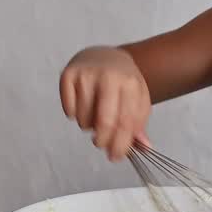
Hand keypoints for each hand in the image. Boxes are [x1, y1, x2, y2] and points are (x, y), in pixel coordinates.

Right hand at [59, 46, 151, 160]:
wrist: (103, 56)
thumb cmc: (121, 83)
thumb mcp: (136, 99)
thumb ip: (138, 124)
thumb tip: (144, 147)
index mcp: (130, 83)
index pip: (126, 122)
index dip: (120, 144)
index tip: (116, 156)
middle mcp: (108, 76)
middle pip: (105, 122)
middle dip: (103, 141)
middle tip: (101, 144)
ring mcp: (86, 75)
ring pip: (84, 119)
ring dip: (88, 126)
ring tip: (94, 115)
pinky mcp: (67, 75)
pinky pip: (69, 111)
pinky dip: (75, 116)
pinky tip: (82, 106)